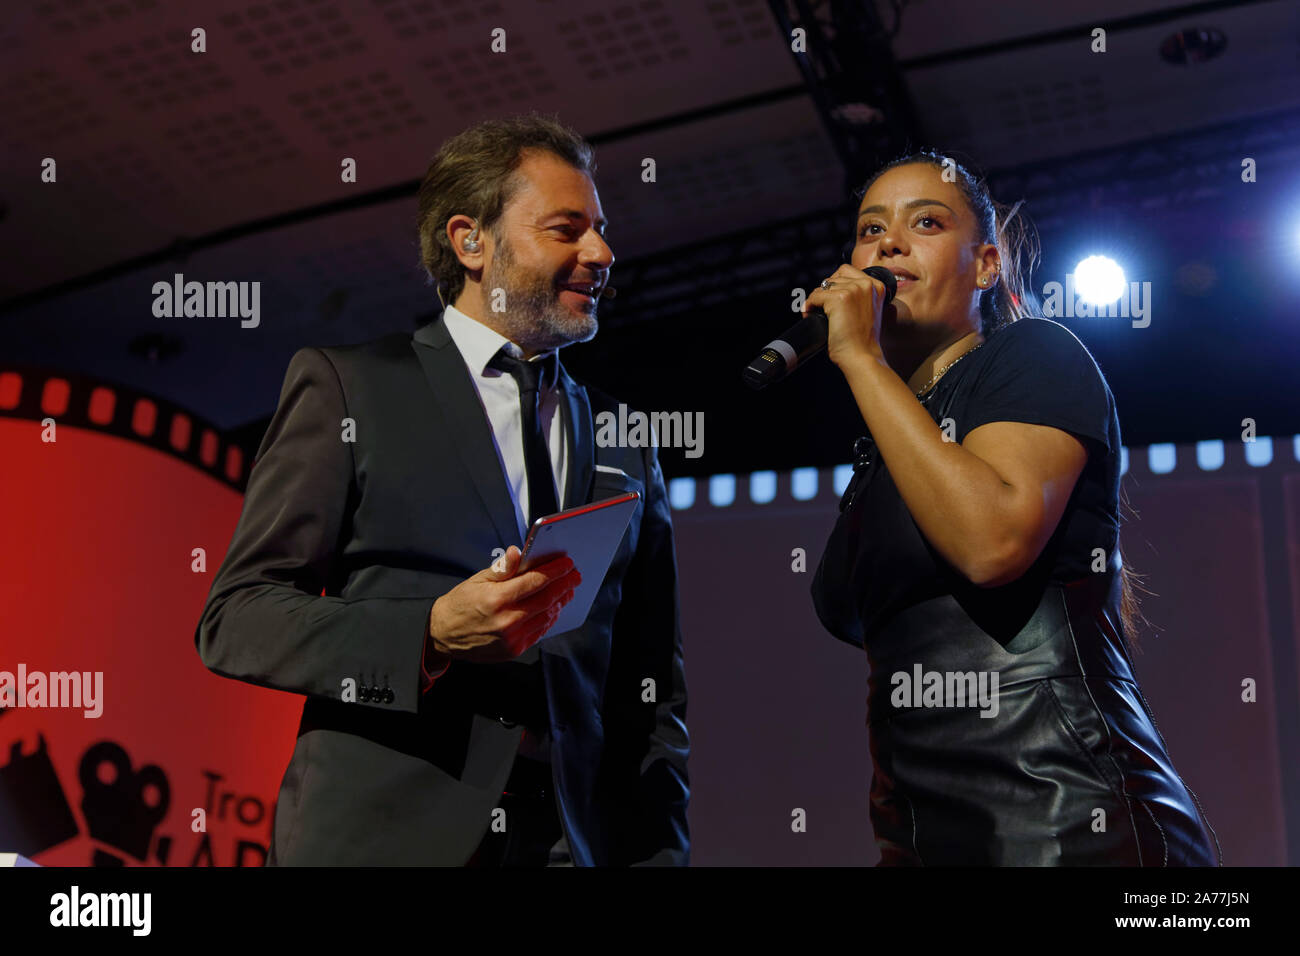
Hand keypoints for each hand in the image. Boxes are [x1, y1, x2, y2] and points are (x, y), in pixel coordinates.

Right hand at [428, 546, 579, 662]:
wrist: (443, 635)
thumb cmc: (460, 604)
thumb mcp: (477, 580)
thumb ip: (502, 568)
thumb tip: (517, 552)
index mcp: (497, 598)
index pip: (536, 581)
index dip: (555, 571)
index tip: (568, 563)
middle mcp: (506, 620)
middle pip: (547, 599)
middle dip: (565, 585)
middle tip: (575, 575)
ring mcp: (512, 638)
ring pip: (546, 617)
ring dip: (560, 602)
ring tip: (567, 590)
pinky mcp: (514, 650)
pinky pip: (539, 632)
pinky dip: (549, 618)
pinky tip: (553, 608)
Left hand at [801, 264, 890, 367]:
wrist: (862, 356)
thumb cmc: (863, 340)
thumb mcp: (867, 311)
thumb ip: (857, 296)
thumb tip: (829, 287)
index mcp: (877, 285)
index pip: (846, 270)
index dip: (834, 284)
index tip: (829, 299)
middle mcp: (866, 284)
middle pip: (832, 278)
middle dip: (823, 293)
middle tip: (820, 309)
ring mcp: (853, 290)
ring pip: (822, 287)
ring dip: (815, 300)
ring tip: (815, 314)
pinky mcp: (839, 298)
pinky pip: (815, 296)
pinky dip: (809, 306)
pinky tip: (810, 315)